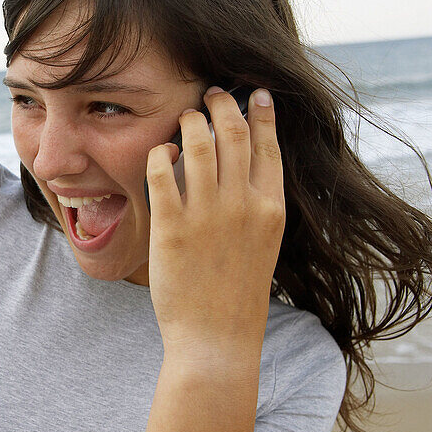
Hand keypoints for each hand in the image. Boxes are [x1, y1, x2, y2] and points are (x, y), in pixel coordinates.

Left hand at [144, 87, 284, 371]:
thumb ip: (255, 209)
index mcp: (270, 210)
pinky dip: (161, 154)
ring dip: (190, 122)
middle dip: (223, 105)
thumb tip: (239, 174)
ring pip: (199, 145)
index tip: (254, 93)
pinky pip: (163, 172)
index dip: (261, 114)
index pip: (269, 146)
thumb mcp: (260, 246)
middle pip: (234, 135)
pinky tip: (161, 152)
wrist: (217, 339)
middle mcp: (243, 206)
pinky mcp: (171, 227)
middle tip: (211, 94)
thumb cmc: (235, 295)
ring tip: (184, 117)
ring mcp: (207, 215)